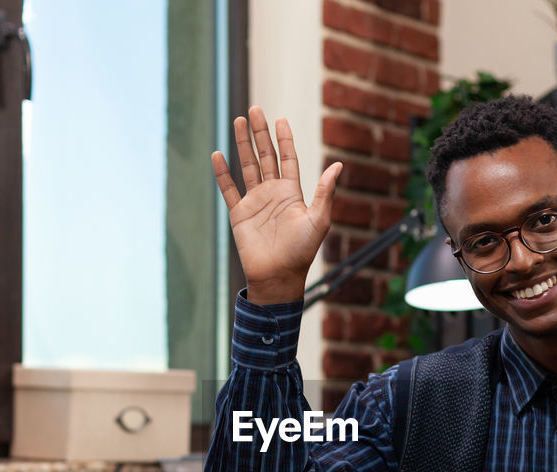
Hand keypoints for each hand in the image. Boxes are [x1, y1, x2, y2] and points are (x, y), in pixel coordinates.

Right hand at [212, 106, 342, 304]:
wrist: (277, 276)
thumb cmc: (301, 252)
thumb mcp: (318, 220)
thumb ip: (325, 192)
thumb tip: (338, 165)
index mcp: (292, 193)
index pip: (287, 159)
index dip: (284, 139)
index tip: (280, 119)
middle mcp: (273, 193)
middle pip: (266, 156)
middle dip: (260, 134)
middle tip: (255, 110)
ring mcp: (255, 202)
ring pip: (247, 166)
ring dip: (242, 145)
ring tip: (238, 121)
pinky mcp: (239, 213)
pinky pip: (229, 189)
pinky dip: (222, 173)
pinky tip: (218, 155)